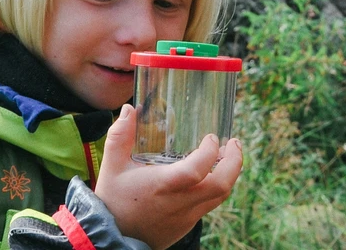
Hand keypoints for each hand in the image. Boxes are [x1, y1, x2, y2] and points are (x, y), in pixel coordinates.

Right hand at [96, 104, 242, 248]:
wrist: (110, 240)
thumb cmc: (112, 202)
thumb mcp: (112, 166)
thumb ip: (120, 136)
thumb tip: (128, 109)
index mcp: (163, 187)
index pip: (197, 171)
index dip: (209, 152)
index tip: (211, 137)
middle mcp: (179, 204)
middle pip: (221, 186)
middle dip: (235, 162)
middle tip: (234, 144)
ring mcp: (186, 217)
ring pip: (220, 196)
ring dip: (228, 174)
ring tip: (225, 155)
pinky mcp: (187, 226)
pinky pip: (209, 205)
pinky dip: (215, 187)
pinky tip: (208, 174)